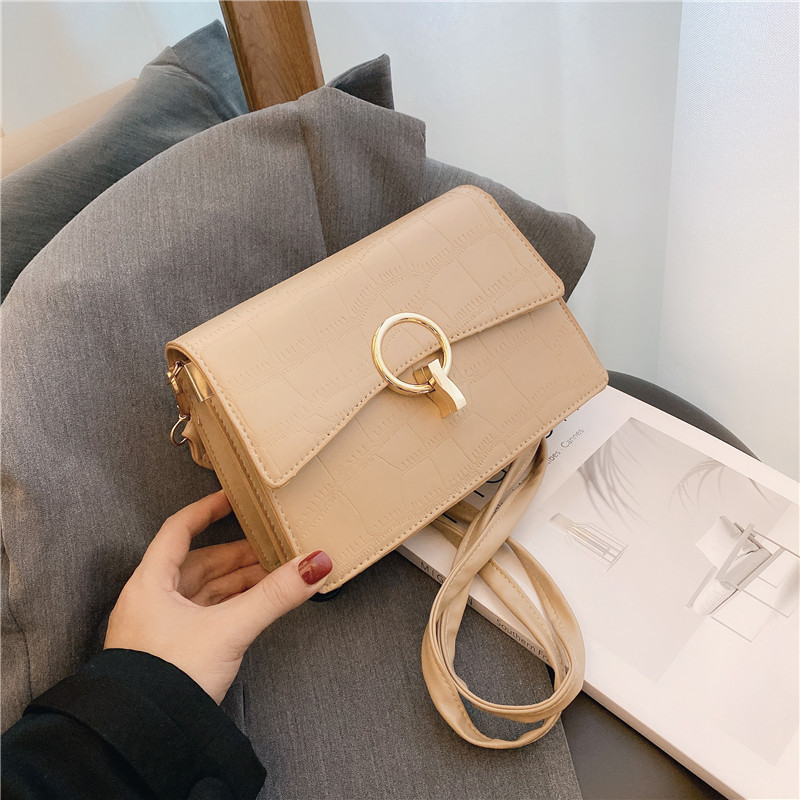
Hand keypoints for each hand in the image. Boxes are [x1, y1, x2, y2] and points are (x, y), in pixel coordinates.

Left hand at [104, 490, 332, 702]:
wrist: (145, 737)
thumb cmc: (168, 680)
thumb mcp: (228, 629)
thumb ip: (274, 596)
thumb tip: (315, 564)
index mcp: (150, 583)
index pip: (179, 529)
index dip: (207, 510)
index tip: (234, 497)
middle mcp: (152, 599)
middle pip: (200, 561)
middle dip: (239, 553)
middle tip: (274, 545)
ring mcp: (162, 626)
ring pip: (207, 589)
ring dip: (241, 580)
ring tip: (276, 573)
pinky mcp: (175, 648)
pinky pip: (208, 612)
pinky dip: (234, 604)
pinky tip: (257, 603)